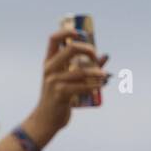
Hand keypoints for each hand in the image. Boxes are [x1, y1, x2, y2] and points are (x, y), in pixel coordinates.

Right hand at [23, 29, 108, 144]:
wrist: (46, 119)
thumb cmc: (59, 97)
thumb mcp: (65, 79)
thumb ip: (81, 67)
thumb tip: (105, 56)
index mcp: (48, 62)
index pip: (53, 39)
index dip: (66, 32)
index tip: (80, 33)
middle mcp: (49, 69)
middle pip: (70, 49)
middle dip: (87, 49)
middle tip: (96, 56)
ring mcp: (53, 81)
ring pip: (80, 71)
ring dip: (96, 72)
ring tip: (103, 75)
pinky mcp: (60, 94)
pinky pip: (81, 86)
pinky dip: (93, 85)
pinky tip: (100, 86)